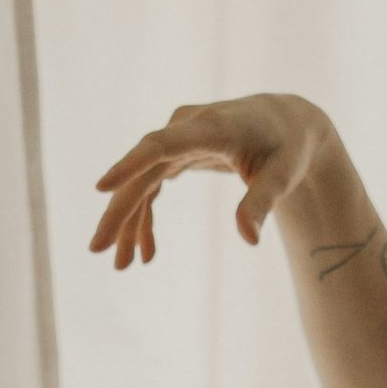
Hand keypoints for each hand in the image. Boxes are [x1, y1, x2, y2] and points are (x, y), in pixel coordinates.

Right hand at [89, 94, 331, 265]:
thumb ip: (262, 203)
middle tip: (98, 250)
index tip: (101, 187)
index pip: (162, 145)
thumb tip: (249, 239)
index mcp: (212, 128)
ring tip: (122, 265)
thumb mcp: (283, 176)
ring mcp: (178, 139)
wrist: (287, 122)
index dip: (131, 165)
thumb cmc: (289, 147)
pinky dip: (147, 218)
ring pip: (142, 181)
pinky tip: (146, 252)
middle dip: (119, 212)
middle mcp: (187, 128)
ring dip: (130, 223)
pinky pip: (152, 185)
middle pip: (143, 170)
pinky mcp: (176, 153)